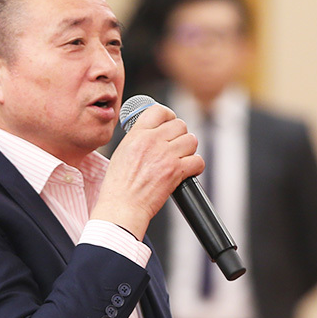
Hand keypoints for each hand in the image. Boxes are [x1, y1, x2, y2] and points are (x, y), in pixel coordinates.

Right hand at [91, 105, 203, 239]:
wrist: (122, 206)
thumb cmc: (119, 186)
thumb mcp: (122, 152)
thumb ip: (138, 139)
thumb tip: (152, 133)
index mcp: (137, 134)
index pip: (159, 110)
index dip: (169, 116)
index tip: (170, 123)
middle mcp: (152, 141)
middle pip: (180, 125)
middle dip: (180, 136)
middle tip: (176, 147)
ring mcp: (166, 155)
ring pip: (191, 140)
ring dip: (189, 150)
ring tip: (181, 160)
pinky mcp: (176, 171)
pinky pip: (198, 160)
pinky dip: (196, 167)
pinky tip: (188, 171)